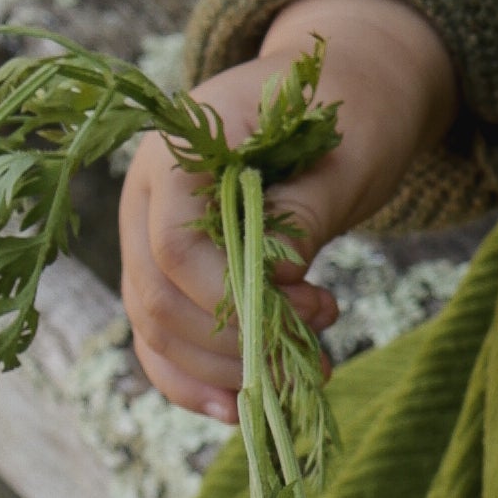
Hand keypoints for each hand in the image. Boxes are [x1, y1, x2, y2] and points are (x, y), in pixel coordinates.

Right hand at [117, 0, 456, 418]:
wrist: (342, 88)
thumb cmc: (350, 108)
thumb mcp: (345, 151)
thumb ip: (306, 210)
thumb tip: (278, 281)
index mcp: (182, 145)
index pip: (175, 243)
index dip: (231, 296)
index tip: (310, 309)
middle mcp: (147, 190)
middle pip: (156, 293)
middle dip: (235, 337)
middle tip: (322, 335)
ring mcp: (148, 232)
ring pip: (154, 324)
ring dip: (222, 365)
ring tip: (304, 367)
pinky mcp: (169, 268)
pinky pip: (159, 336)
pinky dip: (193, 377)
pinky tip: (237, 409)